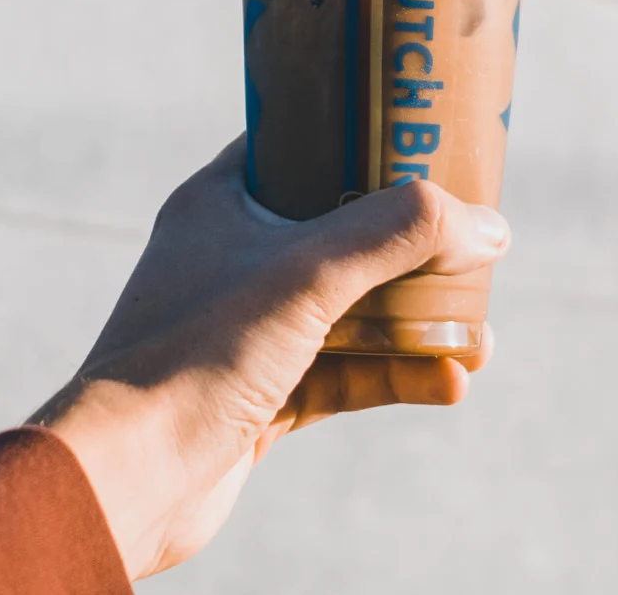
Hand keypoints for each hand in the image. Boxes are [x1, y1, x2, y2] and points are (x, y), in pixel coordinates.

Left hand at [35, 136, 510, 580]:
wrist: (127, 480)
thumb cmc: (196, 353)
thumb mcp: (308, 272)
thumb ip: (399, 235)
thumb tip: (490, 224)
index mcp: (221, 203)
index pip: (297, 146)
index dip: (359, 137)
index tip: (422, 136)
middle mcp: (232, 257)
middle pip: (340, 231)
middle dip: (410, 243)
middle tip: (470, 241)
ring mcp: (247, 330)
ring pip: (349, 309)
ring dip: (415, 320)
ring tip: (482, 336)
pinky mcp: (261, 395)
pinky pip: (344, 373)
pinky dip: (395, 374)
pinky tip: (450, 382)